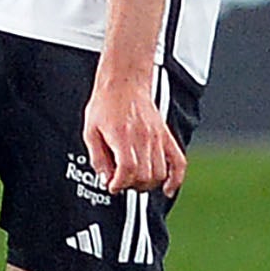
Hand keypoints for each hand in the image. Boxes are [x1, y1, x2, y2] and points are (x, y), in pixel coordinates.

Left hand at [83, 69, 184, 195]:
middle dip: (131, 185)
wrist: (124, 83)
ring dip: (148, 183)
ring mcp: (158, 138)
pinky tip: (168, 188)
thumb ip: (97, 158)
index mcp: (123, 136)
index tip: (112, 186)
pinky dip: (176, 179)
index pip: (128, 170)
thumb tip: (106, 179)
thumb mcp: (90, 131)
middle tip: (122, 182)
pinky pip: (179, 162)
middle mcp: (143, 138)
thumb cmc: (106, 103)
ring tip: (136, 180)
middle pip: (145, 176)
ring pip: (161, 173)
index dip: (119, 184)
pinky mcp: (166, 136)